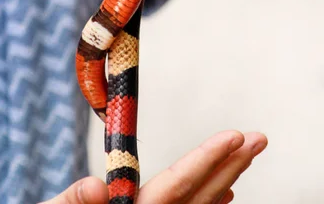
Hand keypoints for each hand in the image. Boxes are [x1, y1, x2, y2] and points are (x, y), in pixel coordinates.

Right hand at [39, 130, 266, 203]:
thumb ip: (75, 202)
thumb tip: (97, 186)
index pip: (176, 185)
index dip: (206, 160)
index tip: (234, 137)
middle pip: (198, 195)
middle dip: (230, 165)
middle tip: (259, 138)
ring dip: (226, 177)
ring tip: (247, 154)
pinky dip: (210, 202)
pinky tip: (225, 190)